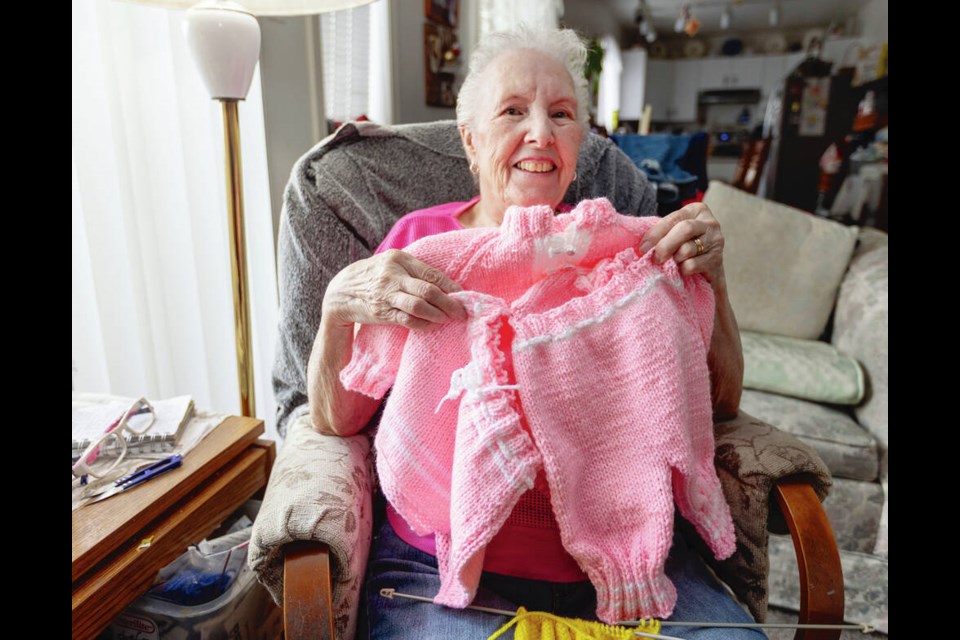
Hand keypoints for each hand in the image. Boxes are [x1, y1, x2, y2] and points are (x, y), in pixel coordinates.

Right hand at [322, 249, 466, 330]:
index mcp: (399, 258)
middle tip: (462, 312)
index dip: (451, 286)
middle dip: (449, 303)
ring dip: (438, 315)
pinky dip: (423, 324)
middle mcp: (392, 275)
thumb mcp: (391, 264)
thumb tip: (447, 284)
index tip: (464, 295)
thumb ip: (414, 270)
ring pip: (419, 306)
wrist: (341, 292)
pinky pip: (407, 320)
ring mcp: (386, 294)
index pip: (431, 273)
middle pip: (428, 290)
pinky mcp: (381, 312)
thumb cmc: (374, 276)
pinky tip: (432, 326)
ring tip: (448, 319)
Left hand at [637, 202, 725, 284]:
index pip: (673, 218)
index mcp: (696, 210)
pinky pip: (692, 265)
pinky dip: (683, 270)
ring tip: (674, 263)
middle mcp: (709, 223)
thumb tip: (643, 246)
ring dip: (675, 259)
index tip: (642, 248)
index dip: (655, 233)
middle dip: (666, 245)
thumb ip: (663, 233)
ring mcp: (716, 241)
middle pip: (685, 229)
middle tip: (656, 259)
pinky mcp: (717, 260)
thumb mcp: (674, 234)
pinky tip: (684, 270)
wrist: (707, 273)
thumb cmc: (685, 248)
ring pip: (688, 249)